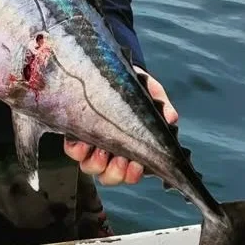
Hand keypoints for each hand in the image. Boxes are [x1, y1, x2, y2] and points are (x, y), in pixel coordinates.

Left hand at [63, 67, 178, 185]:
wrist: (110, 67)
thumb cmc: (133, 85)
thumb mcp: (150, 92)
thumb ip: (161, 105)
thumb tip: (171, 117)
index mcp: (130, 147)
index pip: (130, 173)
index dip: (132, 175)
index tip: (137, 164)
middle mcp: (109, 151)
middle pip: (109, 176)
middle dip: (116, 173)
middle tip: (121, 159)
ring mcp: (91, 143)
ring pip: (90, 168)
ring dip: (97, 164)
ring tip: (102, 150)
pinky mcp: (74, 131)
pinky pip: (72, 150)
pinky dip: (77, 150)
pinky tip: (84, 141)